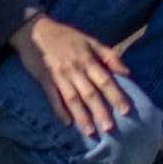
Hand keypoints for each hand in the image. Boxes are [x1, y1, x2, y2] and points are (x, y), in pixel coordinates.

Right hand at [11, 9, 141, 143]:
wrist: (35, 31)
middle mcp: (75, 69)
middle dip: (100, 111)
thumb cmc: (66, 36)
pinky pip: (53, 99)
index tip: (125, 111)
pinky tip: (67, 124)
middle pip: (90, 93)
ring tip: (90, 132)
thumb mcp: (90, 41)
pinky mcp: (45, 81)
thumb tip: (127, 72)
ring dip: (82, 117)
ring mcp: (59, 76)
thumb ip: (109, 56)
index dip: (115, 95)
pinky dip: (59, 111)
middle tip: (110, 128)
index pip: (105, 80)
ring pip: (73, 100)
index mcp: (87, 59)